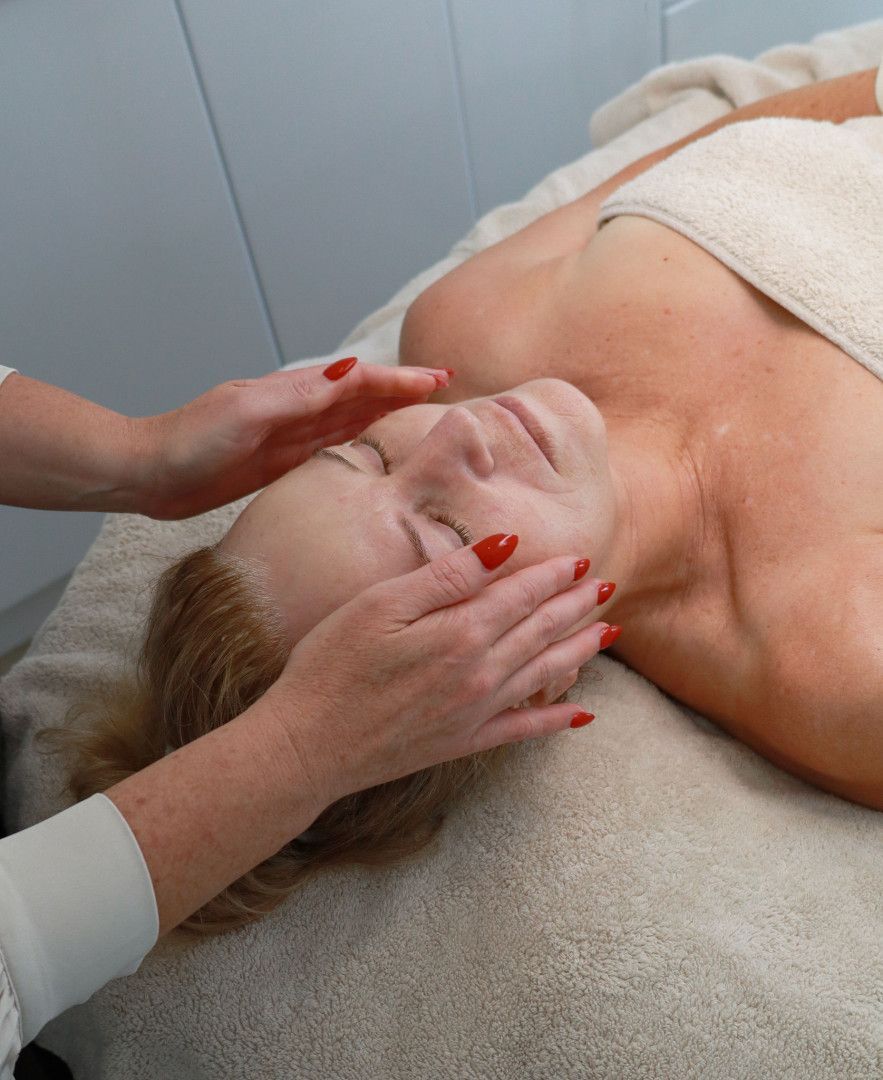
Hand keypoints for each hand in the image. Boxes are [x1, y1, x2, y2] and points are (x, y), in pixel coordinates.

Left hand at [134, 359, 448, 518]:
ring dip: (388, 412)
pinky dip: (360, 441)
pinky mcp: (281, 463)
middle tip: (446, 387)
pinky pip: (332, 449)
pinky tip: (376, 444)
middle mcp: (298, 410)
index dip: (400, 380)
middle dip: (403, 389)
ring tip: (424, 411)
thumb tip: (353, 368)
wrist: (150, 473)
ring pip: (352, 420)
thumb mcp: (248, 410)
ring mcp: (290, 436)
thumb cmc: (191, 439)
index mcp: (294, 392)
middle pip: (363, 396)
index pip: (360, 381)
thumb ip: (301, 393)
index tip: (439, 379)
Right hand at [260, 534, 616, 810]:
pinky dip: (556, 719)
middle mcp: (481, 673)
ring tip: (608, 632)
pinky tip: (583, 714)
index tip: (578, 559)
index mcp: (461, 633)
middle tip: (605, 586)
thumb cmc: (333, 666)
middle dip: (575, 606)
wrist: (307, 746)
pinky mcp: (465, 741)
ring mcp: (477, 712)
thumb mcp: (381, 605)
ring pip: (544, 673)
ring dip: (579, 650)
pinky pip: (525, 728)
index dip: (552, 575)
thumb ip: (446, 577)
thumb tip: (503, 546)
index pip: (521, 594)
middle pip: (541, 630)